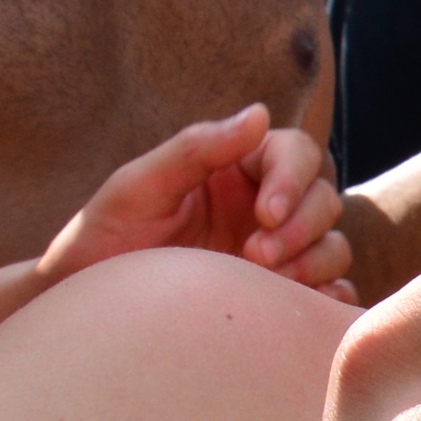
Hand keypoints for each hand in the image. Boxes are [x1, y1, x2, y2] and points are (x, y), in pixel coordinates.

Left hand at [34, 105, 354, 300]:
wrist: (87, 305)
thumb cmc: (103, 238)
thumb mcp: (139, 187)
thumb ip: (196, 148)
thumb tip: (259, 114)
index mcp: (238, 169)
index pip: (296, 155)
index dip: (293, 180)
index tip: (264, 214)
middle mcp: (264, 207)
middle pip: (324, 199)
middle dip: (301, 226)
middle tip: (257, 255)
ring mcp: (277, 254)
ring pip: (333, 245)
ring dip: (316, 260)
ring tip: (271, 281)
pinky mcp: (280, 297)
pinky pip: (330, 293)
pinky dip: (331, 297)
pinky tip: (304, 306)